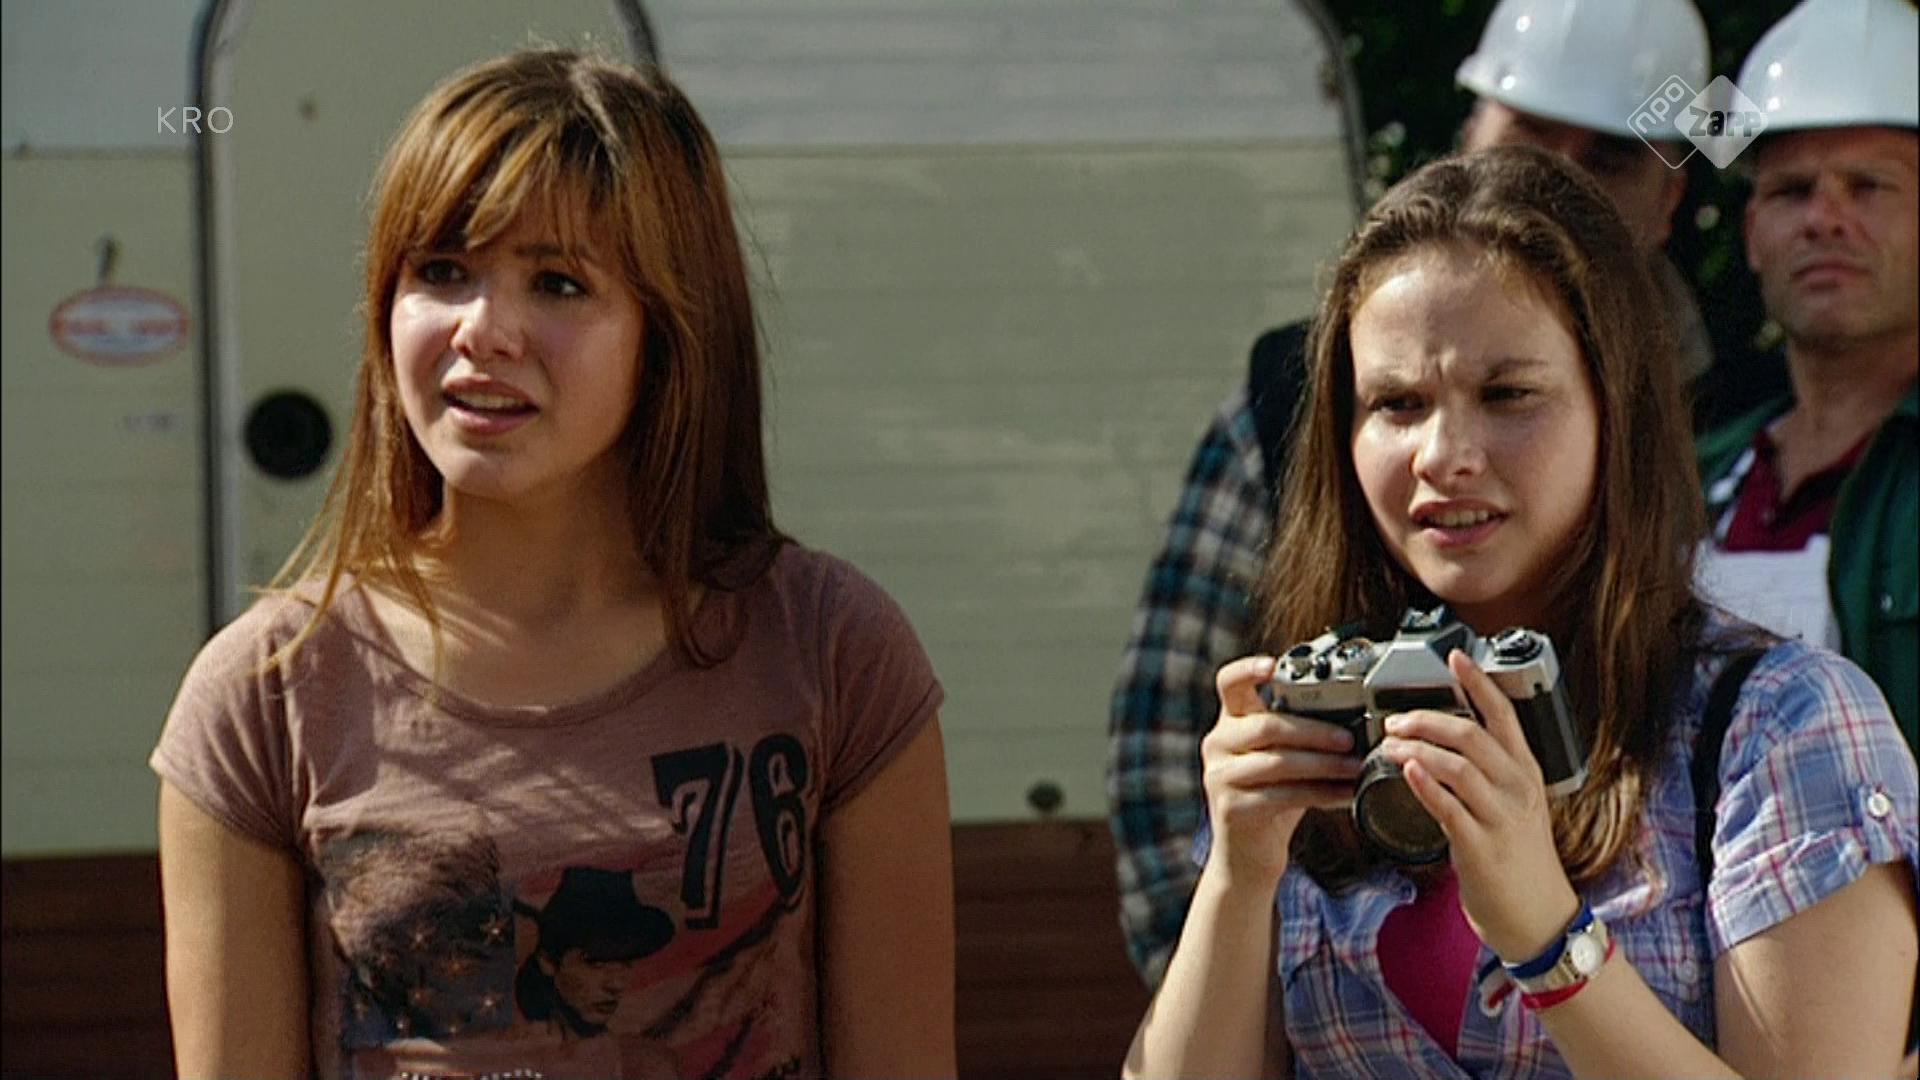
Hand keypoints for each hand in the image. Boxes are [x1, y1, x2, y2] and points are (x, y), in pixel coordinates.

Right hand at [1202, 655, 1366, 886]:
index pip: (1230, 683)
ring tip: (1356, 767)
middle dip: (1315, 731)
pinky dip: (1322, 793)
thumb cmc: (1273, 800)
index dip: (1249, 670)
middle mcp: (1218, 744)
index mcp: (1230, 722)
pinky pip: (1283, 796)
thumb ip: (1302, 736)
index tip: (1274, 666)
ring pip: (1278, 762)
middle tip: (1350, 738)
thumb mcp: (1282, 760)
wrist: (1248, 858)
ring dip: (1324, 764)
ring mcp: (1220, 777)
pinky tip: (1347, 794)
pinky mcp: (1232, 808)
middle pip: (1267, 725)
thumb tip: (1358, 717)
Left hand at [1376, 650, 1579, 962]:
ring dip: (1419, 748)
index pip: (1504, 716)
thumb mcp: (1512, 804)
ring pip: (1460, 767)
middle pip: (1474, 736)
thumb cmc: (1518, 858)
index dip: (1479, 684)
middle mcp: (1517, 789)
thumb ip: (1486, 772)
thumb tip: (1445, 740)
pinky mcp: (1482, 847)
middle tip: (1395, 718)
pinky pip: (1450, 809)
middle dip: (1430, 718)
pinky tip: (1405, 770)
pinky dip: (1425, 785)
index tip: (1455, 657)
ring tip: (1390, 743)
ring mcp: (1501, 818)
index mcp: (1525, 772)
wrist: (1537, 916)